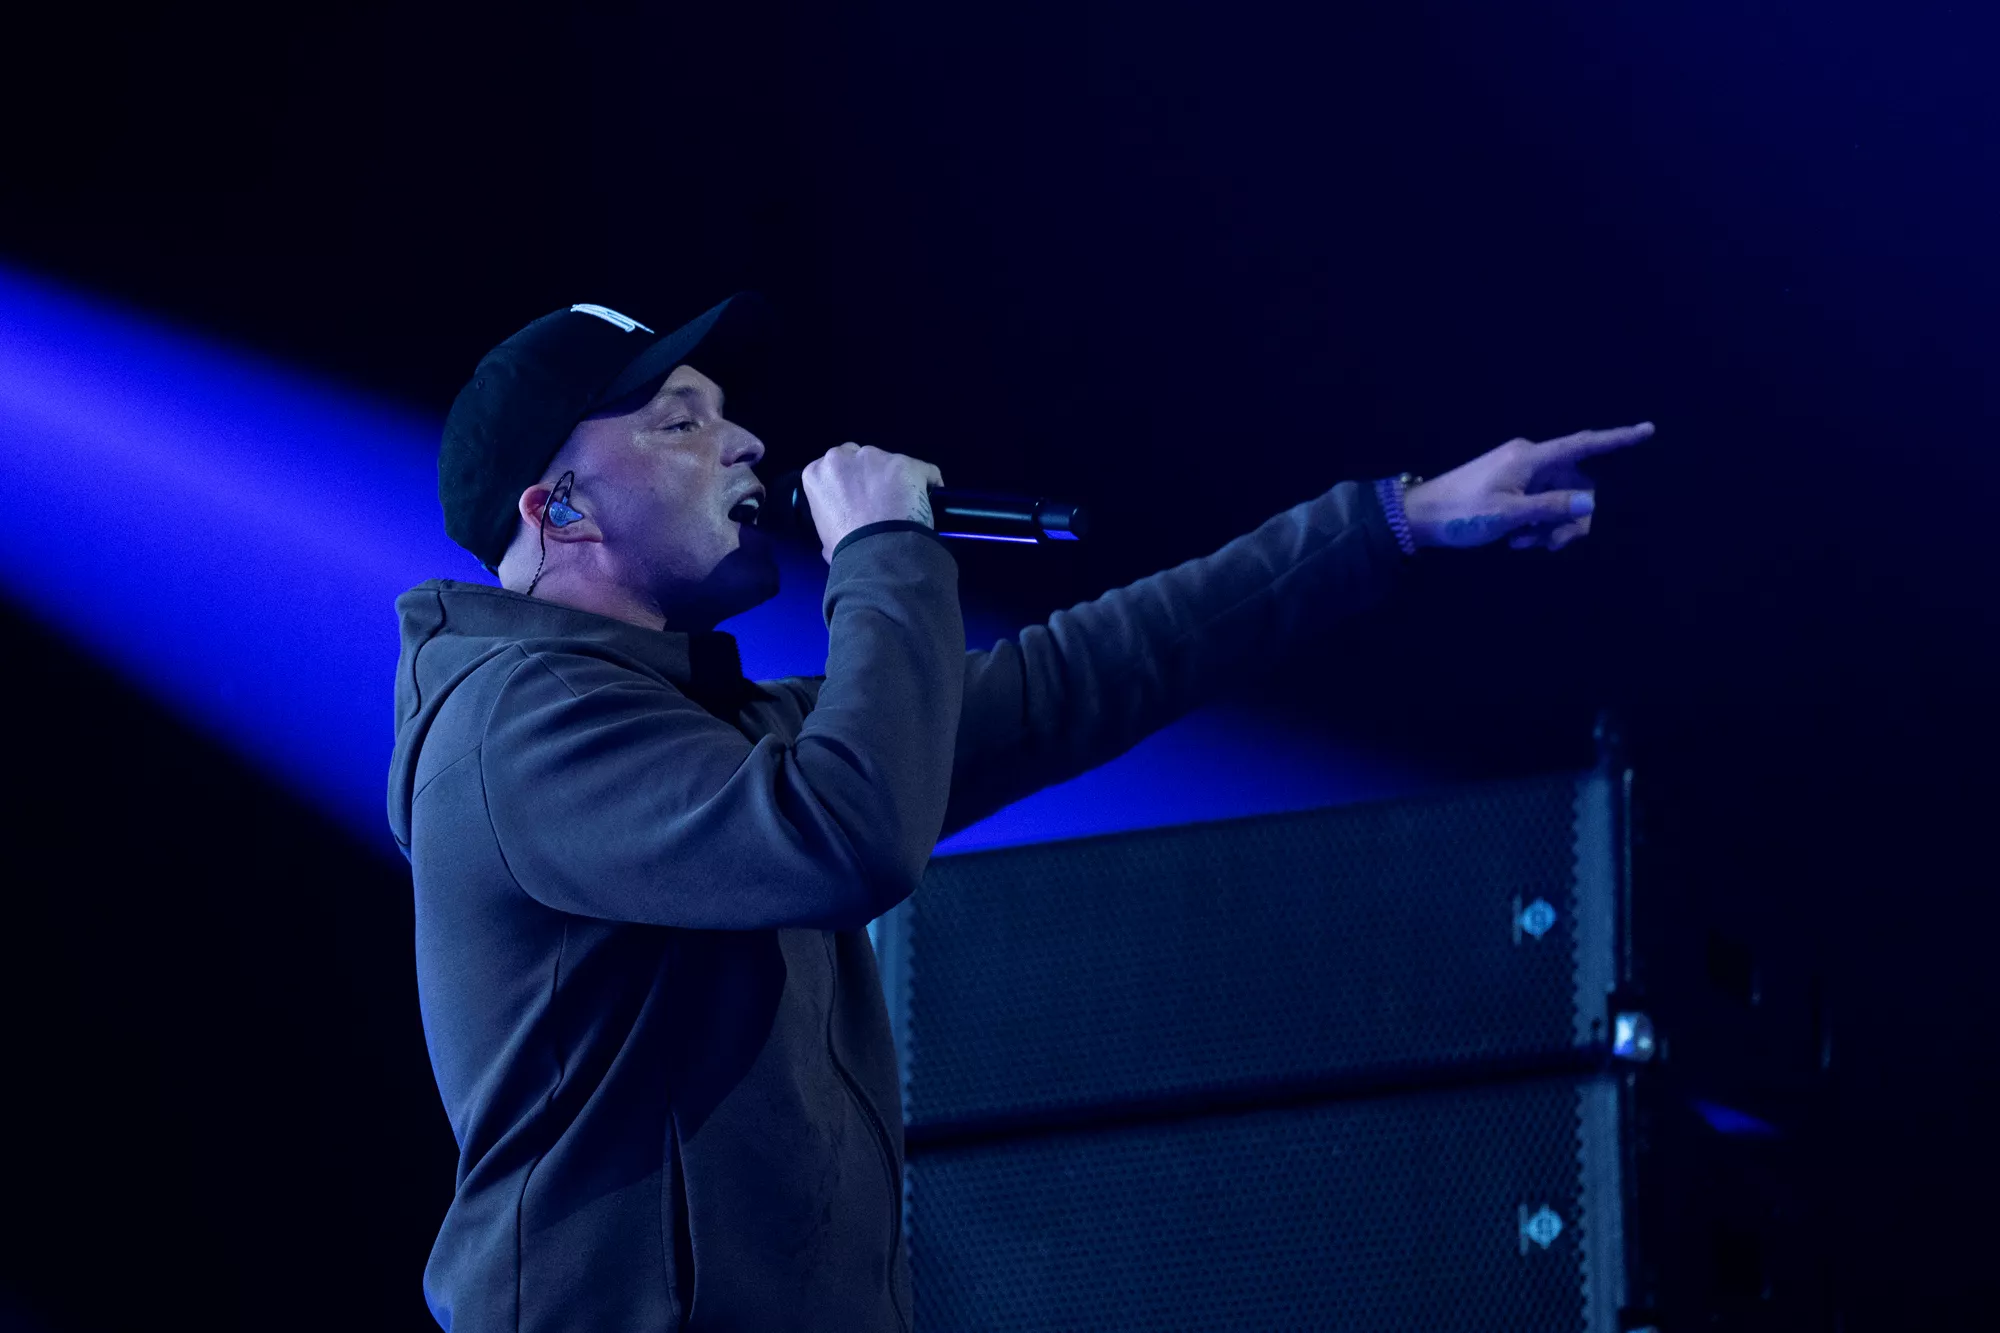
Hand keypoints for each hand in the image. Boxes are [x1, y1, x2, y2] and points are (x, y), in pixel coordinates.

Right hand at [801, 443, 945, 563]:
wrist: (877, 553)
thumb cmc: (847, 549)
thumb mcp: (825, 536)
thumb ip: (831, 520)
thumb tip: (840, 530)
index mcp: (817, 473)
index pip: (834, 468)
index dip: (849, 483)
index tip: (858, 499)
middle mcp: (843, 456)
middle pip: (860, 458)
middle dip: (870, 474)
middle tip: (881, 500)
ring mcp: (876, 457)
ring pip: (890, 462)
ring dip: (896, 478)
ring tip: (906, 504)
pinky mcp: (907, 463)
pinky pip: (924, 471)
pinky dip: (928, 482)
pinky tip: (931, 499)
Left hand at [1403, 422, 1652, 550]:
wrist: (1418, 517)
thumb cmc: (1460, 514)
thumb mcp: (1508, 516)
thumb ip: (1551, 508)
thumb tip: (1591, 500)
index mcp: (1529, 457)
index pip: (1582, 444)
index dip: (1617, 439)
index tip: (1648, 430)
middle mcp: (1529, 458)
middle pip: (1576, 485)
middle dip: (1572, 517)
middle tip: (1552, 547)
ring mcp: (1519, 472)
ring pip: (1558, 498)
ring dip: (1550, 525)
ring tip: (1524, 544)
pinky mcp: (1510, 486)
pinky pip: (1539, 503)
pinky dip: (1535, 523)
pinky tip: (1516, 541)